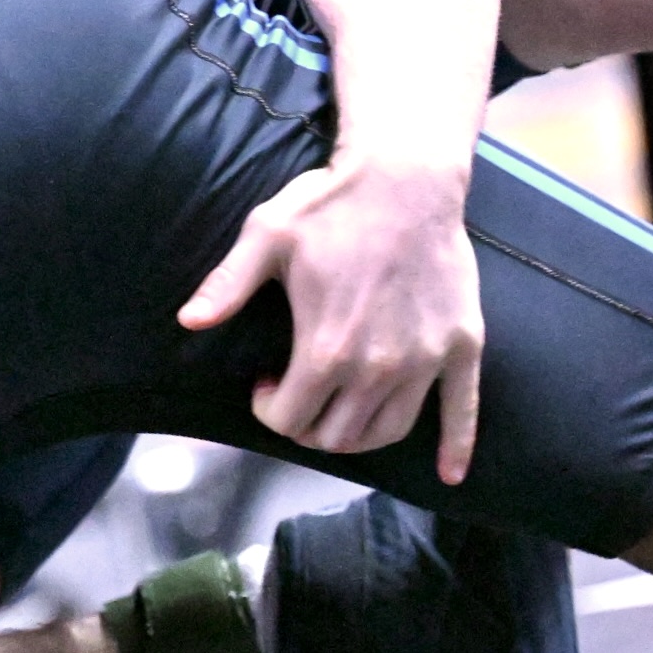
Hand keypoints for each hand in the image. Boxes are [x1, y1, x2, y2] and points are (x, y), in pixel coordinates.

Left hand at [178, 156, 483, 484]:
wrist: (407, 177)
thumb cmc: (331, 204)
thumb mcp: (266, 236)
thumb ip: (228, 285)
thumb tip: (188, 322)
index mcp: (327, 349)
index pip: (291, 420)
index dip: (268, 411)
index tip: (264, 385)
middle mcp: (380, 367)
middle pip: (337, 436)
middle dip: (306, 427)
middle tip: (296, 396)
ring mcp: (426, 360)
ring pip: (388, 431)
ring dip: (357, 435)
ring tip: (338, 408)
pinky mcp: (463, 346)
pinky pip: (464, 411)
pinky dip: (456, 447)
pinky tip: (449, 475)